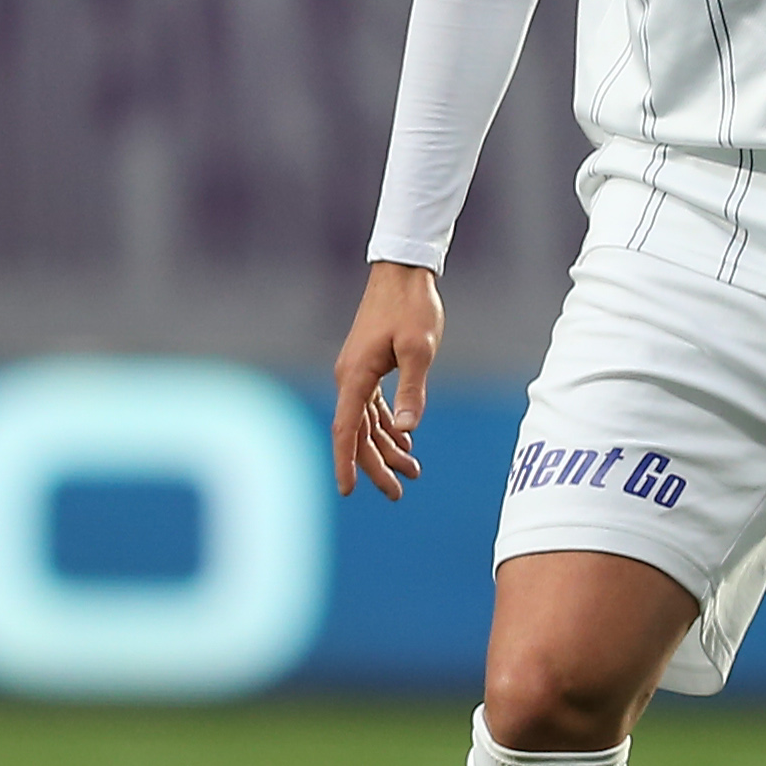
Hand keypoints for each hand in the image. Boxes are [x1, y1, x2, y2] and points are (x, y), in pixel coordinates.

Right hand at [332, 261, 444, 498]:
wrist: (403, 272)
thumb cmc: (412, 308)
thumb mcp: (419, 350)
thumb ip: (412, 391)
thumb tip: (408, 430)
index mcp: (356, 377)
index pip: (346, 431)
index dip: (346, 463)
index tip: (347, 492)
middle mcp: (349, 378)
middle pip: (358, 434)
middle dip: (376, 466)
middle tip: (398, 493)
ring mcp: (357, 372)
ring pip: (367, 422)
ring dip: (386, 448)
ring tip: (412, 471)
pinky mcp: (368, 366)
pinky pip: (372, 407)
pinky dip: (387, 426)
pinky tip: (404, 439)